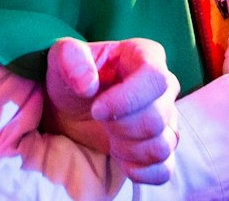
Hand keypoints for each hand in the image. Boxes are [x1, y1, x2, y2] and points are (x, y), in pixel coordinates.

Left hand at [44, 37, 179, 183]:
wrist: (70, 110)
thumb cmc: (72, 79)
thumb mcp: (62, 60)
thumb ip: (70, 58)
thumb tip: (88, 83)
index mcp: (145, 56)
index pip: (155, 78)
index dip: (127, 99)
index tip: (97, 109)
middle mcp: (164, 86)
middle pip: (157, 118)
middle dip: (121, 127)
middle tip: (99, 120)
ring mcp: (167, 119)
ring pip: (162, 145)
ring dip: (128, 149)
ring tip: (109, 137)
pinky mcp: (161, 147)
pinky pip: (165, 169)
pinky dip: (141, 171)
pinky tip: (121, 161)